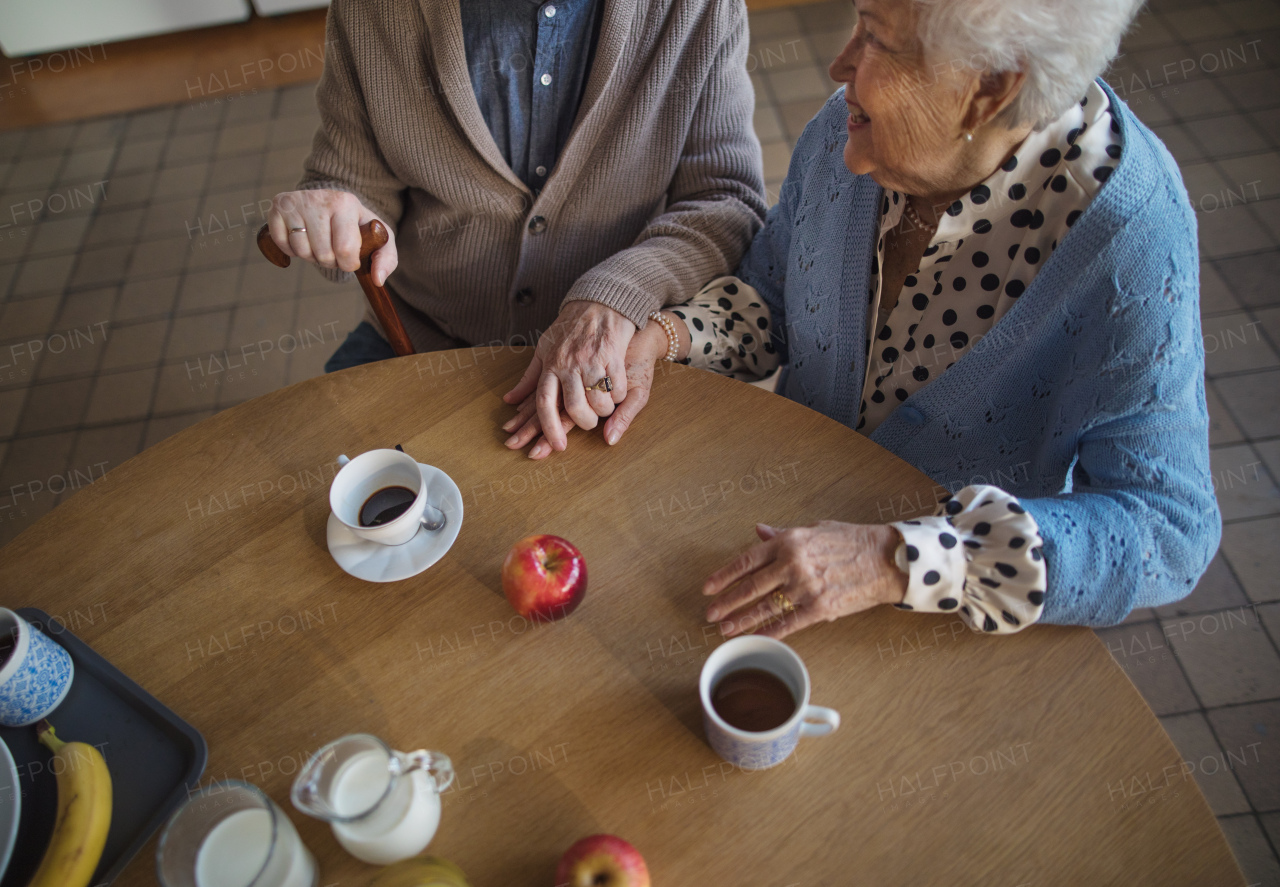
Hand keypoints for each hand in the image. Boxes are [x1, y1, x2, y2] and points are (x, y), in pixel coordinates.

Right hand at [266, 189, 396, 285]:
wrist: (330, 203)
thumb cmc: (357, 227)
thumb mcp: (378, 239)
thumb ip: (386, 259)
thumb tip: (378, 280)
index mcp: (346, 203)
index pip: (345, 249)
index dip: (348, 263)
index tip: (351, 256)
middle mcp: (320, 198)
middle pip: (323, 254)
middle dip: (330, 260)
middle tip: (333, 248)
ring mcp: (296, 201)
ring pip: (302, 251)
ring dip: (311, 256)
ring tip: (318, 242)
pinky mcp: (278, 206)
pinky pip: (282, 244)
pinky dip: (291, 250)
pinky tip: (302, 238)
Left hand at [502, 302, 635, 452]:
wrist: (598, 302)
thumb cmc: (570, 327)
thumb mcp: (543, 349)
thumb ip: (529, 378)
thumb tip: (509, 401)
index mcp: (550, 365)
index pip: (544, 403)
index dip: (549, 428)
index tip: (557, 446)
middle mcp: (569, 364)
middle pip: (573, 406)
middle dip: (583, 423)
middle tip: (588, 426)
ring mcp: (591, 360)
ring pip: (597, 400)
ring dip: (603, 411)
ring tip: (604, 410)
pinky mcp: (613, 356)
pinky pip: (617, 387)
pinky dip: (618, 396)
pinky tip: (617, 395)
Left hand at [703, 522, 906, 639]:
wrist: (886, 559)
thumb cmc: (851, 542)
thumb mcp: (814, 530)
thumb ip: (783, 535)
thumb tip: (758, 531)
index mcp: (788, 542)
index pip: (746, 560)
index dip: (723, 576)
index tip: (708, 587)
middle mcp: (792, 564)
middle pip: (750, 587)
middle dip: (727, 602)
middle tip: (709, 614)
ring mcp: (805, 588)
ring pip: (764, 608)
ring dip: (741, 621)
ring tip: (724, 630)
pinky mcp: (819, 608)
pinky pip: (788, 624)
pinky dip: (769, 633)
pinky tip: (755, 639)